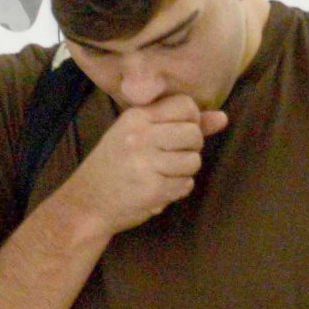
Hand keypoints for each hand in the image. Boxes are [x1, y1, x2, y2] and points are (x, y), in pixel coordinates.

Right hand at [52, 93, 228, 234]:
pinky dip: (176, 190)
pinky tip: (157, 189)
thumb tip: (223, 118)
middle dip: (190, 149)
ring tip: (162, 175)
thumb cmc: (115, 167)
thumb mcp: (139, 137)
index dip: (190, 121)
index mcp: (135, 117)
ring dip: (183, 172)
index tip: (175, 135)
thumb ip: (181, 124)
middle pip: (194, 134)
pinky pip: (185, 185)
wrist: (85, 203)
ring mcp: (145, 163)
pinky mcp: (152, 189)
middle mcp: (139, 136)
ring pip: (193, 161)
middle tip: (169, 159)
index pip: (185, 105)